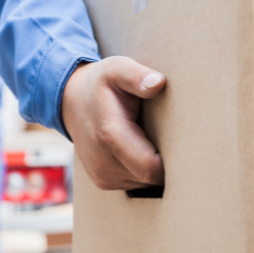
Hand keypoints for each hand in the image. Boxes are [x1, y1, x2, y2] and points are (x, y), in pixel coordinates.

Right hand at [62, 56, 165, 190]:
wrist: (70, 100)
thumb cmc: (101, 83)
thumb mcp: (117, 69)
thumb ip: (137, 76)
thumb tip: (158, 83)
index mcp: (110, 134)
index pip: (150, 168)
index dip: (171, 160)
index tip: (182, 142)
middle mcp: (103, 161)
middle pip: (150, 178)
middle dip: (166, 163)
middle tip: (171, 137)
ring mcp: (102, 175)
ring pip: (144, 183)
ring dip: (152, 167)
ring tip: (151, 139)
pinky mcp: (103, 181)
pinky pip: (134, 183)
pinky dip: (141, 170)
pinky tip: (140, 148)